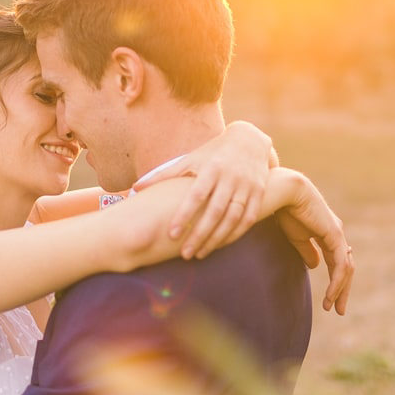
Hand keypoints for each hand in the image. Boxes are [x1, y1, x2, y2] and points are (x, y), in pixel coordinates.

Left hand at [134, 120, 275, 258]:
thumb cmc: (212, 153)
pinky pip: (249, 218)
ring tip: (199, 253)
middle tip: (184, 254)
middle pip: (214, 211)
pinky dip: (235, 234)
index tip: (172, 234)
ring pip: (232, 218)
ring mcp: (247, 186)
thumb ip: (164, 174)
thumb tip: (135, 188)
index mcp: (211, 168)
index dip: (184, 215)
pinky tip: (220, 245)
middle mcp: (230, 177)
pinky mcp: (259, 193)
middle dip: (199, 234)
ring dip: (216, 238)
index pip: (196, 196)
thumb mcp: (190, 159)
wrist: (250, 140)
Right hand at [275, 178, 353, 314]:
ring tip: (332, 307)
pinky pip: (340, 265)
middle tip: (339, 310)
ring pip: (346, 269)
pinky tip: (331, 295)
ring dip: (340, 290)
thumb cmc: (287, 211)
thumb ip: (307, 251)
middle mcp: (336, 235)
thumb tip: (314, 265)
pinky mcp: (335, 236)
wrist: (286, 193)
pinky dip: (337, 282)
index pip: (337, 263)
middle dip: (342, 290)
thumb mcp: (298, 238)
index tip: (328, 302)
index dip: (335, 282)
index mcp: (327, 235)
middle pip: (345, 268)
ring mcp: (337, 235)